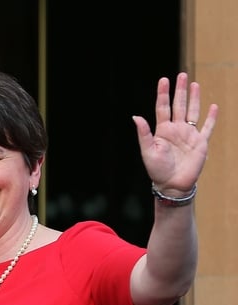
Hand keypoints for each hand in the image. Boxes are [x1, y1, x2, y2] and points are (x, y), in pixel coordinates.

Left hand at [132, 72, 217, 195]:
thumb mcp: (148, 151)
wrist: (172, 184)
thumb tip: (136, 117)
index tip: (163, 80)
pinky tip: (213, 106)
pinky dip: (211, 117)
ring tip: (195, 84)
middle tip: (181, 75)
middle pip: (179, 105)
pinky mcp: (200, 143)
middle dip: (180, 90)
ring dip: (194, 98)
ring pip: (193, 112)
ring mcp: (189, 135)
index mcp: (162, 130)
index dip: (163, 94)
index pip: (163, 107)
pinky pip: (207, 127)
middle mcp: (176, 129)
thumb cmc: (157, 169)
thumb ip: (144, 133)